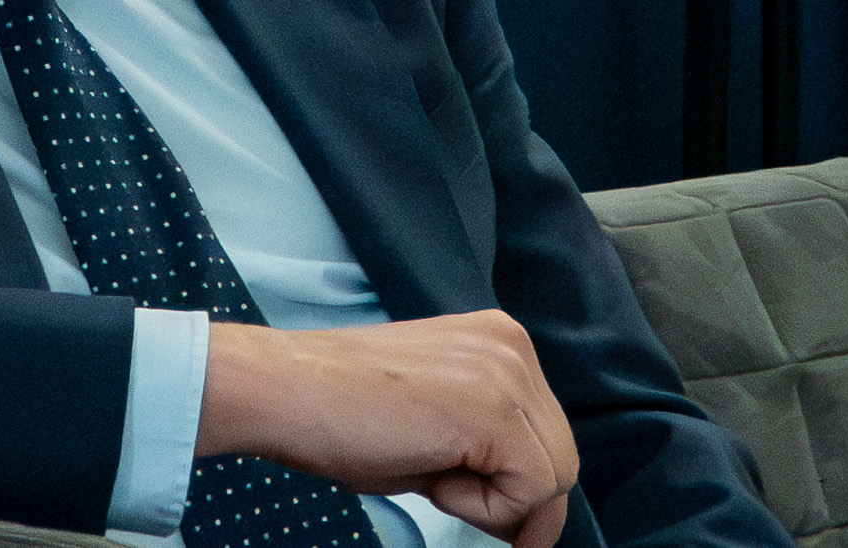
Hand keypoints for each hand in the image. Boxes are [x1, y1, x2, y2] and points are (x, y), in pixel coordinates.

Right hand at [195, 311, 576, 547]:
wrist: (285, 391)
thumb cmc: (340, 411)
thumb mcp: (436, 417)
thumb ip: (486, 438)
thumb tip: (530, 501)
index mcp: (500, 339)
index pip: (548, 434)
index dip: (517, 487)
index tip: (479, 507)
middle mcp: (512, 345)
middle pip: (562, 458)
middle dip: (515, 502)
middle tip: (450, 500)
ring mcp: (507, 372)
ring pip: (554, 478)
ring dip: (494, 503)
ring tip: (431, 477)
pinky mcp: (495, 407)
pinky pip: (531, 489)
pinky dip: (483, 507)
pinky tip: (430, 474)